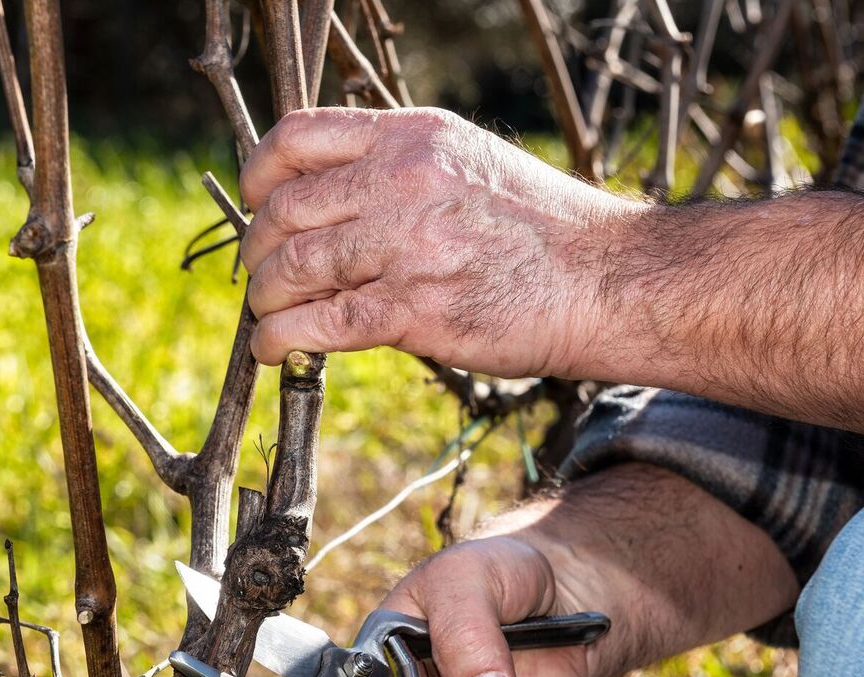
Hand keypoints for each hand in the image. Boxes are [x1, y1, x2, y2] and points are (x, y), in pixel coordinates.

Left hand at [239, 107, 642, 377]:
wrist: (607, 280)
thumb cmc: (544, 232)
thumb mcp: (471, 166)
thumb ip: (402, 174)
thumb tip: (334, 209)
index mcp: (413, 138)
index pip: (298, 137)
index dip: (260, 174)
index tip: (256, 202)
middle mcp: (403, 182)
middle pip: (285, 211)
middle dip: (259, 250)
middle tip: (262, 275)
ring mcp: (407, 246)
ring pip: (294, 269)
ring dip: (265, 299)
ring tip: (267, 316)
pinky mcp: (414, 310)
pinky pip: (319, 325)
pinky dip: (281, 340)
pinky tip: (273, 351)